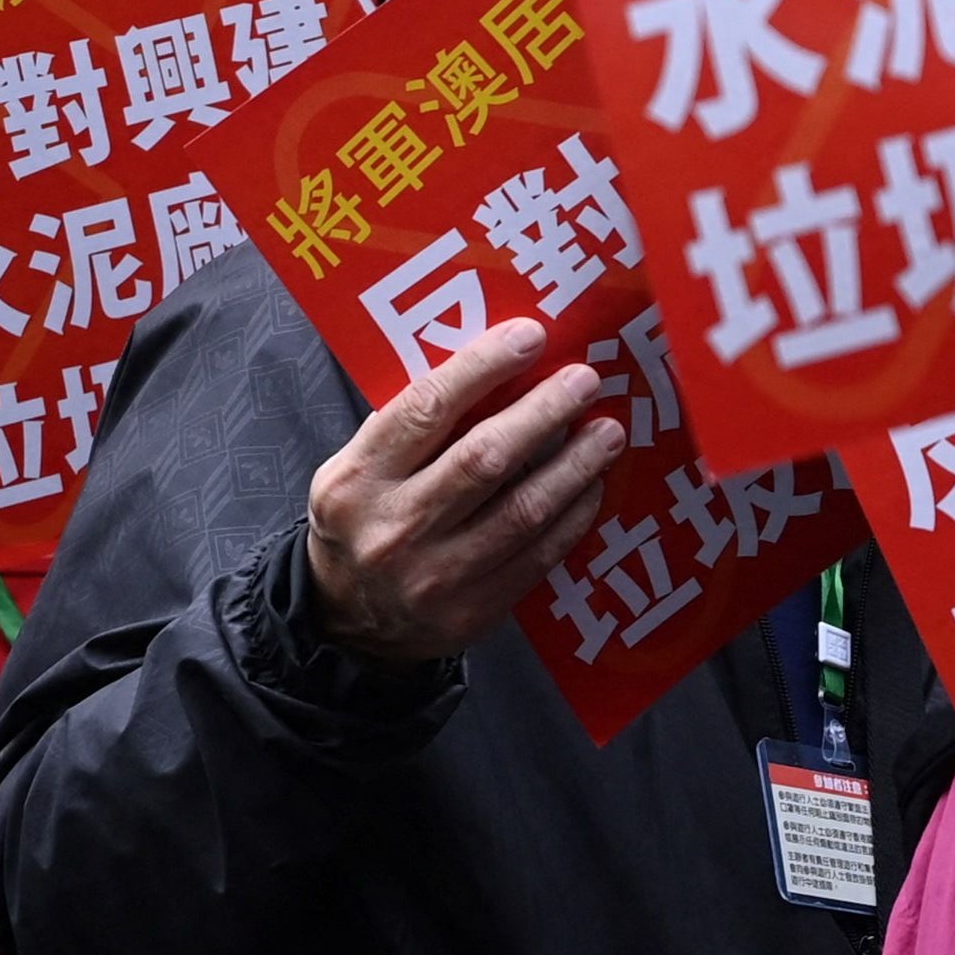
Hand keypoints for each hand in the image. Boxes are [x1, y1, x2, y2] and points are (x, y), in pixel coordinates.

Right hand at [304, 322, 620, 666]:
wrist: (348, 618)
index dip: (484, 366)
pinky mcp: (472, 611)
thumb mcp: (359, 466)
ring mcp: (435, 576)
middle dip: (543, 412)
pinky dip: (572, 517)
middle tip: (584, 380)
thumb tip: (496, 368)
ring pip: (522, 510)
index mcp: (359, 477)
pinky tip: (592, 486)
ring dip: (574, 465)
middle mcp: (395, 527)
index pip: (427, 408)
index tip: (530, 336)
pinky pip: (537, 557)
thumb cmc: (364, 519)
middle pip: (484, 458)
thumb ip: (411, 425)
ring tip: (607, 432)